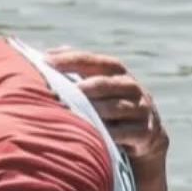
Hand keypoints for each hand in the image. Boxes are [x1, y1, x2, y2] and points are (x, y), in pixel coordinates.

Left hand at [47, 47, 167, 170]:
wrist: (144, 135)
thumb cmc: (107, 104)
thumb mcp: (97, 85)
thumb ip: (76, 69)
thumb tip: (46, 55)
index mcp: (117, 73)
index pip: (96, 61)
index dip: (72, 60)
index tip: (46, 61)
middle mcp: (132, 87)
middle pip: (105, 84)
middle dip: (83, 87)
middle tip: (63, 91)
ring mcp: (141, 109)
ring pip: (114, 107)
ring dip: (93, 110)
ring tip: (73, 112)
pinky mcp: (145, 132)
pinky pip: (124, 132)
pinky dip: (108, 133)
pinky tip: (92, 134)